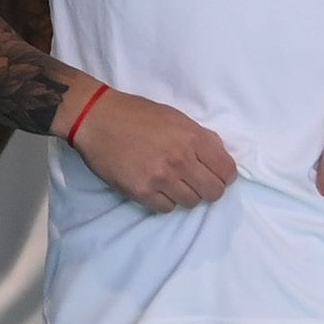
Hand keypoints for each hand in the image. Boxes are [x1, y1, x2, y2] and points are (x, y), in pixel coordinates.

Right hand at [65, 86, 236, 215]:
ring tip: (172, 182)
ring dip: (185, 195)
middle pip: (213, 192)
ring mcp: (160, 177)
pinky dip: (164, 201)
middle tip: (196, 182)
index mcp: (192, 138)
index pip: (227, 171)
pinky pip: (166, 208)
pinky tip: (156, 187)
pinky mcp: (140, 191)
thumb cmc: (137, 114)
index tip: (216, 175)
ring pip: (191, 203)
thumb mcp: (176, 117)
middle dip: (208, 189)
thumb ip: (201, 136)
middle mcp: (180, 159)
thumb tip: (220, 155)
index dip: (224, 176)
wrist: (97, 118)